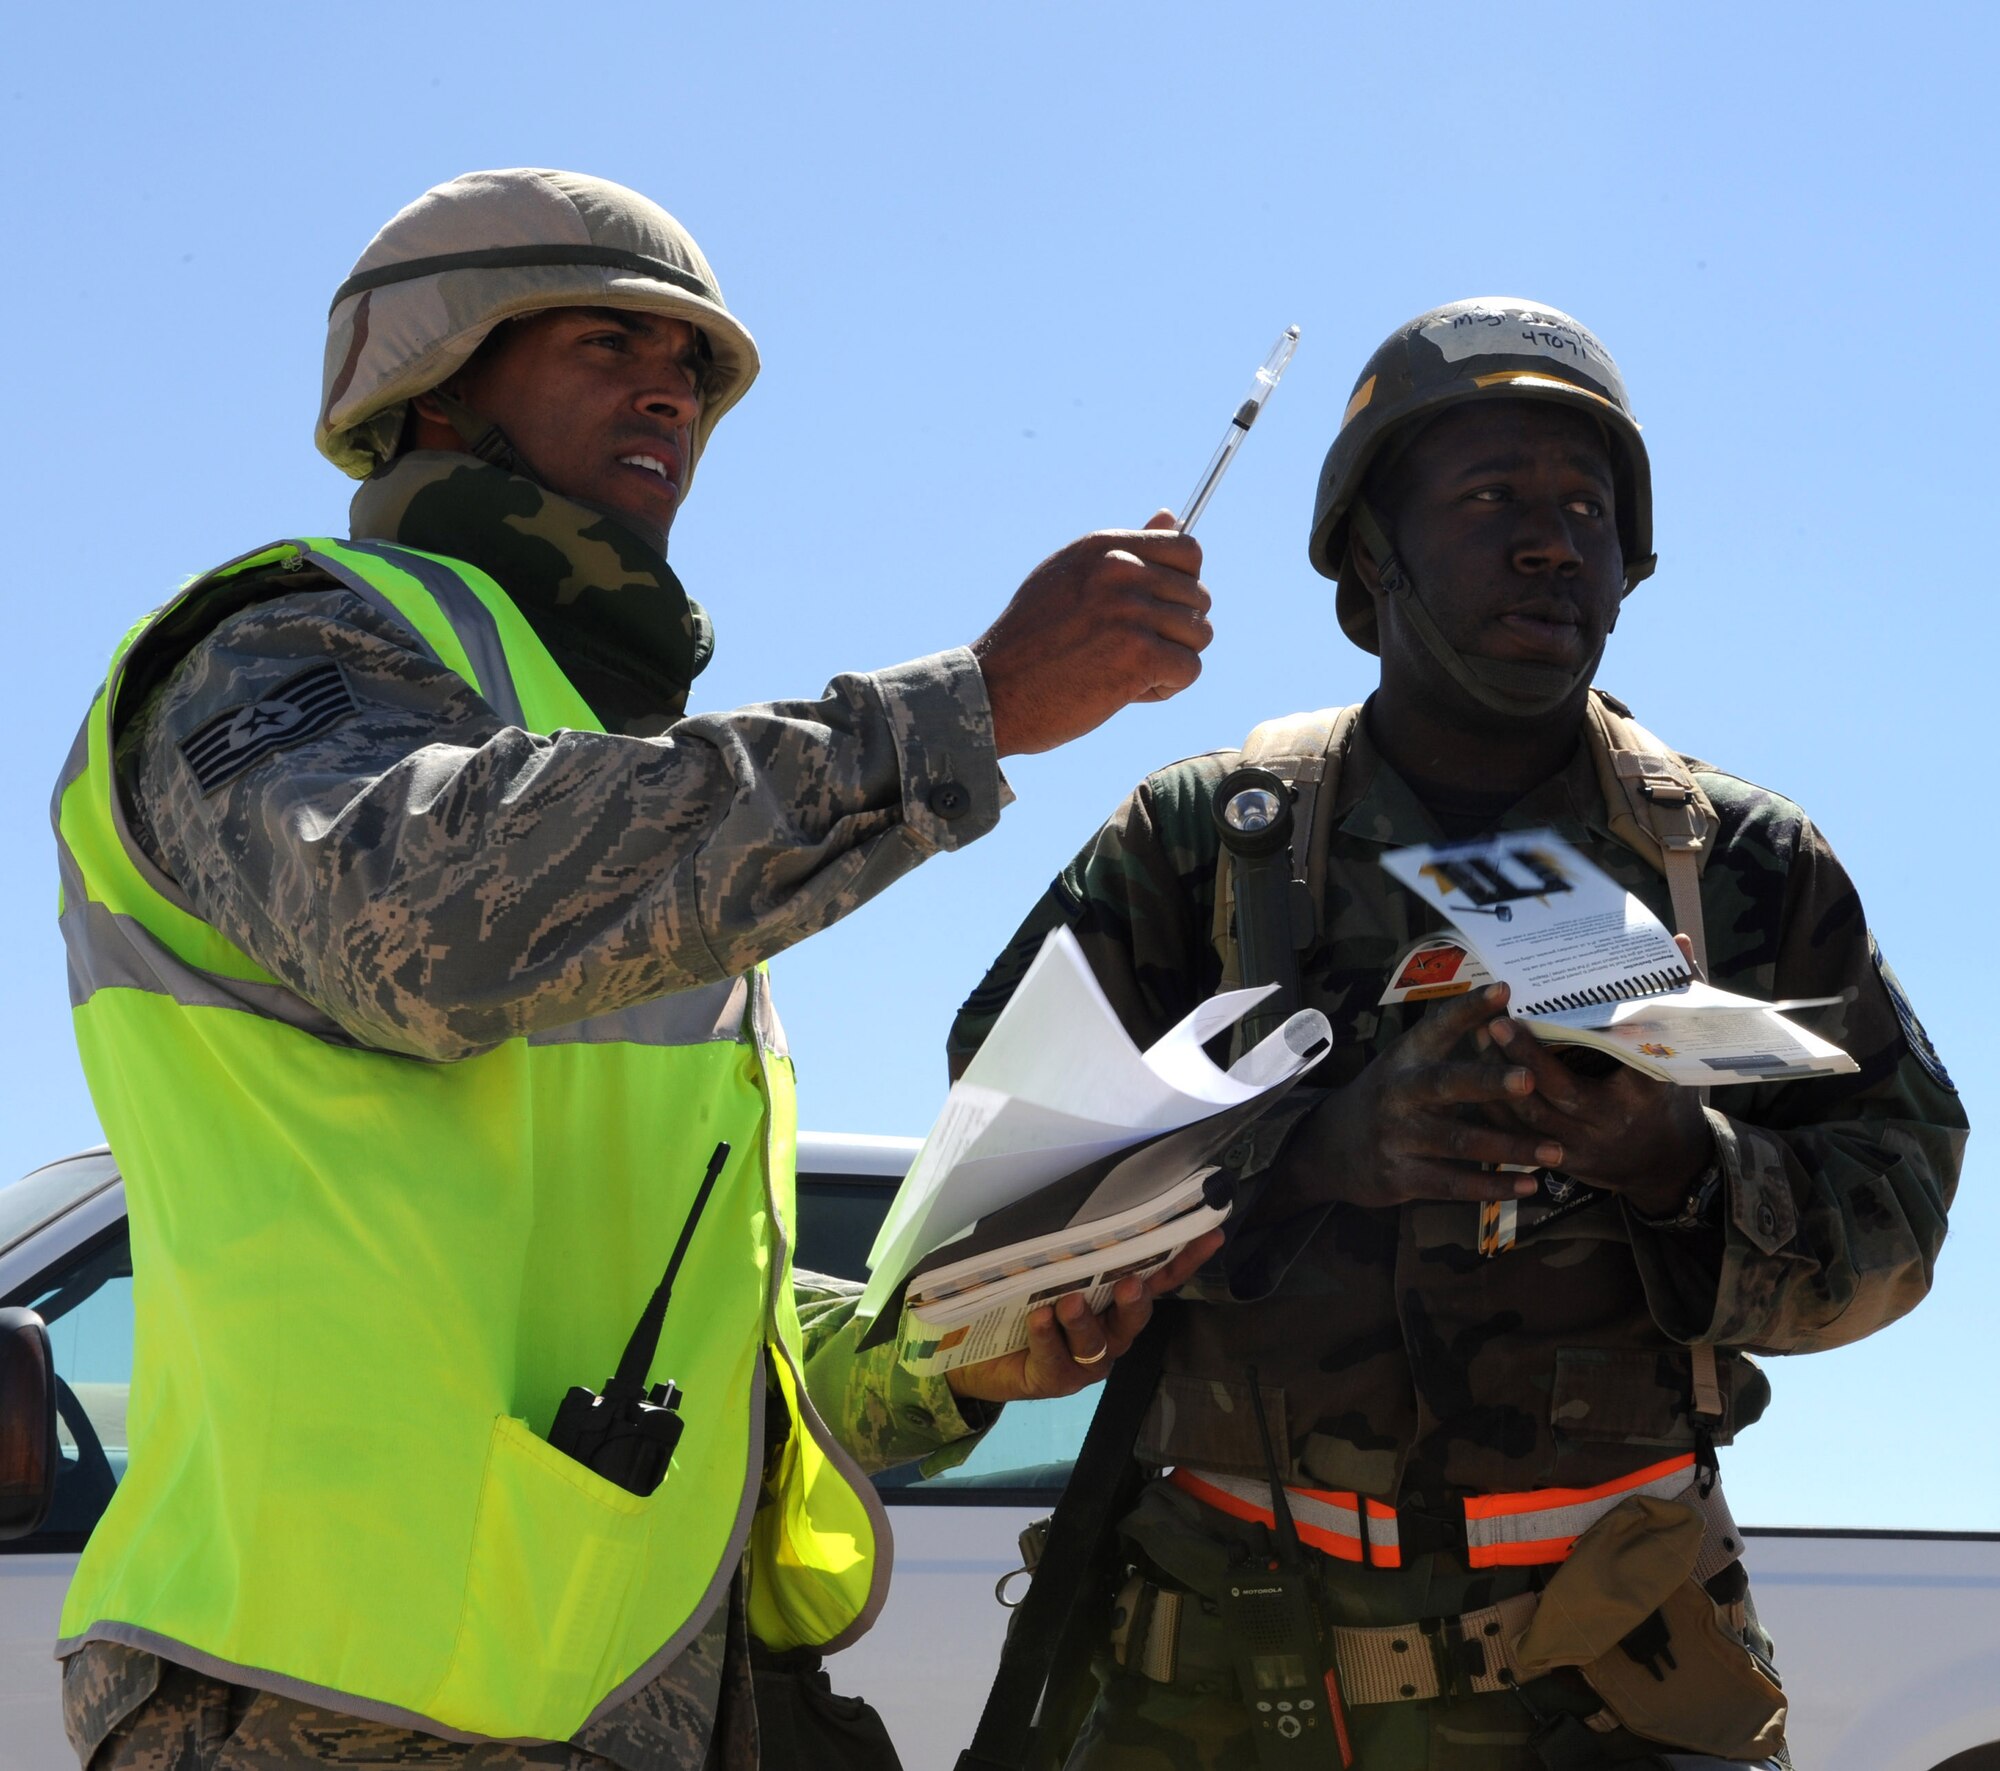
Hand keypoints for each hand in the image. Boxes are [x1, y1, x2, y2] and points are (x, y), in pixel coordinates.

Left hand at [943, 1229, 1223, 1403]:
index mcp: (1117, 1302)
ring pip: (1096, 1342)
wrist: (983, 1357)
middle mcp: (1111, 1333)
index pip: (1159, 1279)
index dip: (1186, 1259)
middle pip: (1136, 1316)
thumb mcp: (1050, 1271)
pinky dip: (1046, 1336)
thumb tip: (1076, 1202)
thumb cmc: (1024, 1304)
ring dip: (1084, 1320)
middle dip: (1136, 1300)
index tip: (1210, 1234)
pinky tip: (1037, 1320)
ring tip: (1069, 1302)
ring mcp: (1087, 1360)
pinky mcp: (1057, 1379)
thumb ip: (1070, 1249)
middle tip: (1130, 1283)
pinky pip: (1056, 1357)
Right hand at [972, 510, 1209, 756]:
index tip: (1155, 612)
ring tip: (1128, 672)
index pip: (1188, 551)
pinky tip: (1128, 692)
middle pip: (1198, 597)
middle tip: (1131, 652)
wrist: (993, 692)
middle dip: (1175, 631)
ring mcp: (1130, 611)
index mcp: (1105, 547)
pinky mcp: (1138, 655)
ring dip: (1172, 661)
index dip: (1183, 587)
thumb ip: (1125, 551)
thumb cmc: (1031, 642)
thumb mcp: (1071, 577)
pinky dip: (1166, 688)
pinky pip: (1189, 670)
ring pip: (1199, 635)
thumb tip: (1170, 514)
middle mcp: (1120, 570)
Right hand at [1285, 985, 1561, 1209]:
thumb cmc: (1386, 1098)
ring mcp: (1397, 1136)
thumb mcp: (1404, 1064)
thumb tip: (1504, 1006)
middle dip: (1488, 1081)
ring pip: (1460, 1141)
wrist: (1328, 1149)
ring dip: (1510, 1147)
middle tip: (1530, 1078)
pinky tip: (1528, 1185)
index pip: (1436, 1027)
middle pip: (1446, 1084)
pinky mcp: (1400, 1176)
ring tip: (1555, 1151)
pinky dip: (1492, 1187)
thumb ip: (1447, 1045)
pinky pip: (1453, 1183)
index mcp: (1403, 1058)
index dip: (1468, 1009)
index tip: (1503, 991)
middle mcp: (1398, 1092)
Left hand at [1481, 929, 1711, 1213]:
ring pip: (1528, 1118)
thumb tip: (1678, 940)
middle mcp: (1607, 1126)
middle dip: (1519, 1059)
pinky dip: (1494, 1107)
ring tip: (1478, 1037)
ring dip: (1498, 1080)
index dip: (1565, 1046)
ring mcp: (1580, 1150)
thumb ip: (1678, 996)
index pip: (1602, 1066)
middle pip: (1553, 1094)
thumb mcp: (1681, 1051)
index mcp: (1641, 1095)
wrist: (1667, 1165)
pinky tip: (1476, 1074)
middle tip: (1492, 1021)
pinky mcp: (1558, 1163)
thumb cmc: (1671, 1097)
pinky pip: (1518, 1137)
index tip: (1534, 1015)